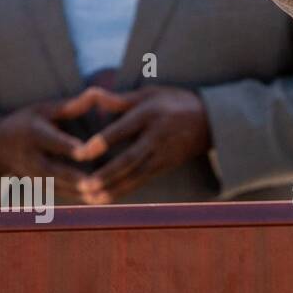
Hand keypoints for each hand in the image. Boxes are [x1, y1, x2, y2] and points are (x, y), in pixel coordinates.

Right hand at [0, 95, 107, 199]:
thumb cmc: (30, 121)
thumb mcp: (45, 109)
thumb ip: (71, 106)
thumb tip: (97, 93)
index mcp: (34, 134)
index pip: (52, 142)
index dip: (68, 147)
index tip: (86, 152)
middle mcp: (31, 158)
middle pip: (52, 170)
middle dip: (73, 178)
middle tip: (95, 183)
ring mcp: (32, 175)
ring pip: (56, 188)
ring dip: (78, 193)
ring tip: (103, 196)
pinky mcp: (38, 187)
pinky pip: (59, 195)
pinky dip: (77, 199)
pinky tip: (100, 200)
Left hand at [66, 85, 212, 203]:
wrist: (211, 119)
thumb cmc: (174, 102)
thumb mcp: (150, 93)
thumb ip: (120, 99)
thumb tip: (90, 94)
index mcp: (151, 113)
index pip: (124, 129)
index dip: (102, 142)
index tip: (81, 153)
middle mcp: (158, 135)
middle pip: (130, 158)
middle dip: (107, 173)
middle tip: (84, 185)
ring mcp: (164, 153)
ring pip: (136, 174)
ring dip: (113, 188)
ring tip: (90, 198)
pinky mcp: (166, 165)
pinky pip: (142, 180)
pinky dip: (123, 190)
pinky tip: (105, 199)